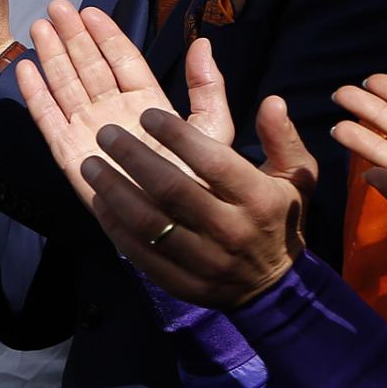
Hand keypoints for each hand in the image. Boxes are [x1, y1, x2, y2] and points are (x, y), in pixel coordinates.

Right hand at [17, 1, 232, 209]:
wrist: (174, 225)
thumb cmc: (198, 179)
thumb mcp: (214, 129)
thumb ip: (209, 89)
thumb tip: (203, 44)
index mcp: (146, 103)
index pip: (121, 60)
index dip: (105, 35)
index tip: (89, 11)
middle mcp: (113, 111)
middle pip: (88, 66)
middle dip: (72, 36)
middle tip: (56, 7)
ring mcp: (88, 130)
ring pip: (65, 84)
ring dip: (51, 56)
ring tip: (38, 27)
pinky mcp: (67, 152)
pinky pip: (48, 117)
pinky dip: (35, 94)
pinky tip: (24, 69)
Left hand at [62, 96, 316, 306]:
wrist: (272, 285)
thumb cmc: (277, 217)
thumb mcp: (295, 177)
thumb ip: (282, 138)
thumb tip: (272, 101)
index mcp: (259, 200)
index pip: (213, 162)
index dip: (177, 136)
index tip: (147, 115)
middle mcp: (232, 230)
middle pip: (172, 190)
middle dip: (133, 157)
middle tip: (106, 134)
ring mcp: (204, 261)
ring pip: (148, 223)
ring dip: (113, 190)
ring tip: (90, 164)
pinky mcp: (181, 284)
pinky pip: (139, 252)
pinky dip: (114, 224)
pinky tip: (99, 200)